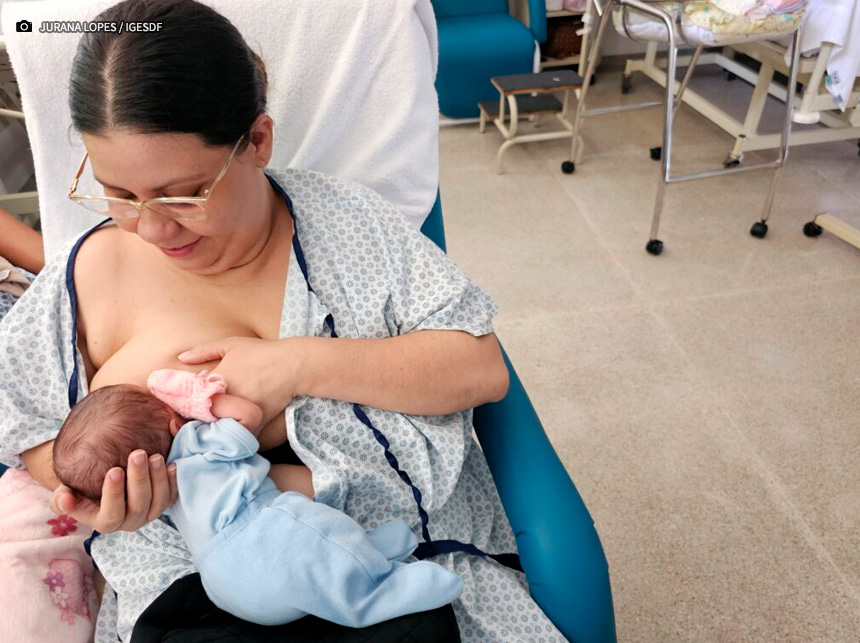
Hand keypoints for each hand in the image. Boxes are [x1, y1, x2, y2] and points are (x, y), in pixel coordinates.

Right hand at [49, 451, 177, 532]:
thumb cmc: (82, 491)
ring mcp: (150, 512)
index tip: (114, 470)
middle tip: (138, 454)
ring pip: (159, 500)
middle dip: (139, 479)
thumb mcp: (66, 495)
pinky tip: (173, 463)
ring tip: (155, 457)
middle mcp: (131, 521)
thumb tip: (66, 500)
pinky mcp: (164, 501)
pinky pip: (173, 494)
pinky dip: (174, 480)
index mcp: (106, 522)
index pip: (112, 514)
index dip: (114, 494)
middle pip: (139, 504)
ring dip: (158, 478)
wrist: (104, 484)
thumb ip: (62, 499)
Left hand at [178, 337, 300, 424]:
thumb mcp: (231, 344)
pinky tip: (231, 429)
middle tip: (196, 416)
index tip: (187, 402)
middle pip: (201, 415)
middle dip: (198, 416)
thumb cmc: (261, 353)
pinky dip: (233, 434)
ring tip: (212, 425)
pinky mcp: (254, 423)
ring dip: (214, 428)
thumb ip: (203, 350)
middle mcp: (225, 400)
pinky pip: (237, 434)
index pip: (190, 398)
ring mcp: (239, 413)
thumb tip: (181, 357)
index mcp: (214, 382)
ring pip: (218, 428)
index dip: (187, 401)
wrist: (293, 365)